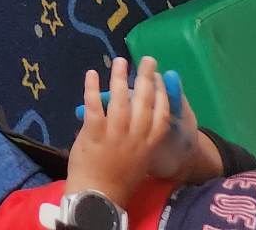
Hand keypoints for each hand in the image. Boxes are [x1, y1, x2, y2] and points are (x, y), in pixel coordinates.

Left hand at [81, 69, 209, 184]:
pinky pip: (94, 106)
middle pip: (144, 103)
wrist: (98, 196)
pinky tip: (92, 73)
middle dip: (146, 78)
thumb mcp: (139, 161)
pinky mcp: (94, 133)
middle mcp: (135, 138)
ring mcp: (115, 135)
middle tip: (147, 59)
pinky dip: (93, 89)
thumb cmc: (119, 180)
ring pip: (120, 101)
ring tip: (120, 60)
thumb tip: (141, 116)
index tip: (160, 77)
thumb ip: (141, 139)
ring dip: (120, 78)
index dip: (162, 95)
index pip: (161, 116)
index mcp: (148, 145)